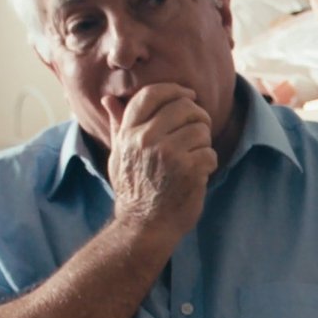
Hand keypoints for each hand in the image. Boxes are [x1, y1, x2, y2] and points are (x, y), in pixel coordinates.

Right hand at [106, 84, 218, 237]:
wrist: (144, 227)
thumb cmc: (133, 191)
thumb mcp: (119, 156)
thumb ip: (118, 125)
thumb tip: (107, 99)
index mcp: (129, 133)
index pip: (152, 94)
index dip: (175, 89)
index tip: (189, 96)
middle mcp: (146, 139)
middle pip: (184, 106)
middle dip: (197, 116)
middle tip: (198, 130)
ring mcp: (167, 154)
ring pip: (201, 129)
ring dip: (203, 143)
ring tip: (193, 157)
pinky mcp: (188, 170)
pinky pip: (210, 152)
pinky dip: (209, 163)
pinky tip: (198, 174)